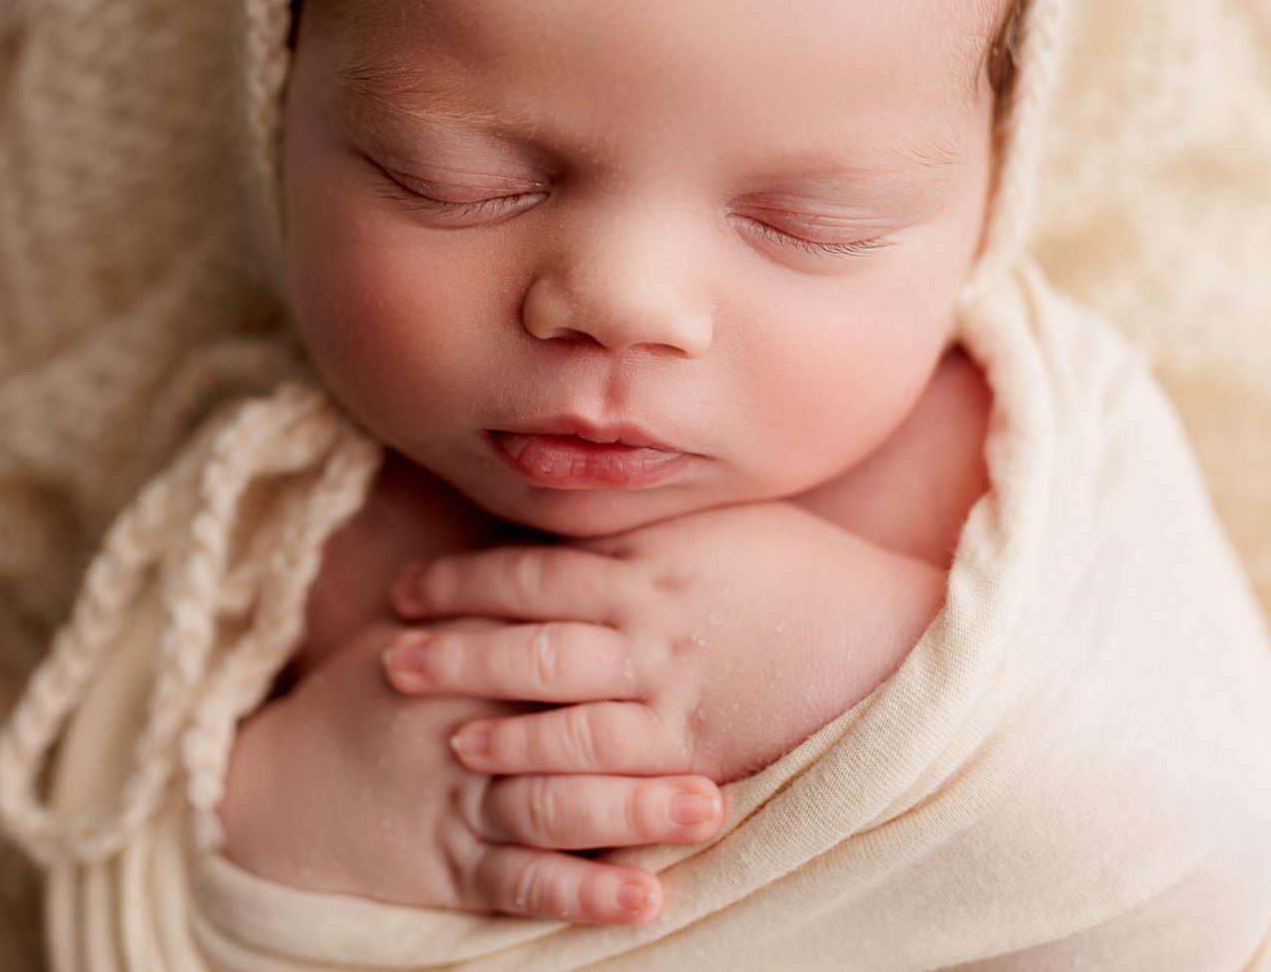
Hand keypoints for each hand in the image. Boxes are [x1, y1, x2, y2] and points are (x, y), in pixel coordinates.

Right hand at [221, 611, 723, 925]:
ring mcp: (461, 800)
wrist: (282, 789)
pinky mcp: (451, 868)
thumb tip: (571, 528)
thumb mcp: (415, 625)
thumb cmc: (366, 695)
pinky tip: (643, 901)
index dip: (630, 640)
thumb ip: (487, 590)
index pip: (554, 641)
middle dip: (652, 732)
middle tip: (734, 731)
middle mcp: (469, 724)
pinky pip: (524, 885)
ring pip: (560, 806)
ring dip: (636, 810)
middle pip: (571, 724)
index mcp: (469, 655)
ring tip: (709, 809)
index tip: (711, 641)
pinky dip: (585, 894)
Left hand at [385, 499, 946, 787]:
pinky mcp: (693, 741)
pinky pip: (602, 757)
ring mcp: (668, 679)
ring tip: (425, 711)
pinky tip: (493, 765)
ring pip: (550, 692)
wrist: (884, 632)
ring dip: (479, 700)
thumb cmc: (802, 570)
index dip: (464, 577)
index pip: (535, 564)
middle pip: (526, 625)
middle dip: (451, 637)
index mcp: (650, 553)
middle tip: (386, 647)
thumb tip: (580, 505)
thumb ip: (647, 522)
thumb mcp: (717, 524)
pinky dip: (539, 761)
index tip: (409, 584)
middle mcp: (647, 612)